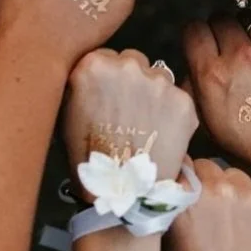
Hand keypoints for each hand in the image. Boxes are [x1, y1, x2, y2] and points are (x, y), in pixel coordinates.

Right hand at [63, 48, 198, 192]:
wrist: (122, 194)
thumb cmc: (89, 160)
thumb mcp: (68, 115)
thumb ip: (82, 85)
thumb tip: (93, 76)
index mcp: (94, 65)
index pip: (106, 56)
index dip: (107, 78)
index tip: (108, 95)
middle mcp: (128, 65)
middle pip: (134, 61)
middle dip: (131, 81)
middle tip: (127, 111)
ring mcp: (159, 81)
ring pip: (158, 77)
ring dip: (153, 95)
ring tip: (144, 127)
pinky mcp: (183, 100)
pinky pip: (177, 98)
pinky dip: (171, 113)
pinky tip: (160, 135)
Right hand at [183, 16, 250, 174]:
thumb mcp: (212, 128)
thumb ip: (196, 94)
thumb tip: (190, 73)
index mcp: (213, 74)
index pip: (193, 30)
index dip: (195, 36)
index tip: (200, 44)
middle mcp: (240, 55)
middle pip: (221, 18)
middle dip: (220, 30)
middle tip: (225, 46)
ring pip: (250, 21)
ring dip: (247, 33)